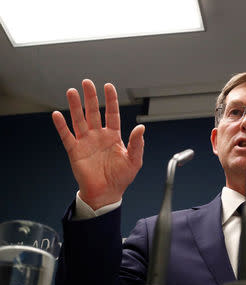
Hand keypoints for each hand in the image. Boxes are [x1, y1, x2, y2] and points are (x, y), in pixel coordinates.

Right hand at [52, 80, 144, 209]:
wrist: (107, 194)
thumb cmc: (121, 178)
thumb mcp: (134, 161)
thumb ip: (137, 144)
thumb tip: (141, 128)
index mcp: (114, 137)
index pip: (112, 114)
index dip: (111, 100)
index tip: (108, 86)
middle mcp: (99, 136)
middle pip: (94, 112)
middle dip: (91, 97)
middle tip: (87, 82)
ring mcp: (86, 142)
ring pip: (79, 120)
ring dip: (75, 106)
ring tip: (72, 91)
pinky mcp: (75, 151)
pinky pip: (67, 136)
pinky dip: (61, 126)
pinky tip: (57, 114)